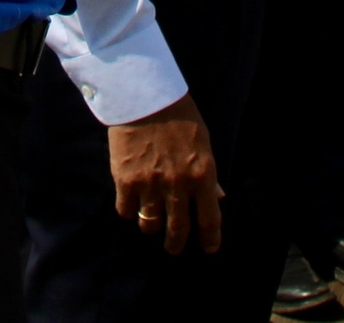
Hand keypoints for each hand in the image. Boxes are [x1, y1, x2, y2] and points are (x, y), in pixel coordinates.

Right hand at [108, 95, 222, 254]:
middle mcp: (178, 184)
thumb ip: (208, 174)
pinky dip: (129, 211)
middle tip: (173, 247)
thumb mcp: (202, 143)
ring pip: (149, 225)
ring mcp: (150, 184)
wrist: (143, 95)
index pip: (210, 219)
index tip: (209, 248)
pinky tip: (131, 203)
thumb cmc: (178, 116)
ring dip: (151, 227)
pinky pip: (126, 211)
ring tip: (150, 222)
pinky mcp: (125, 180)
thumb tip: (218, 199)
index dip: (210, 239)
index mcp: (202, 174)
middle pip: (178, 230)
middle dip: (176, 244)